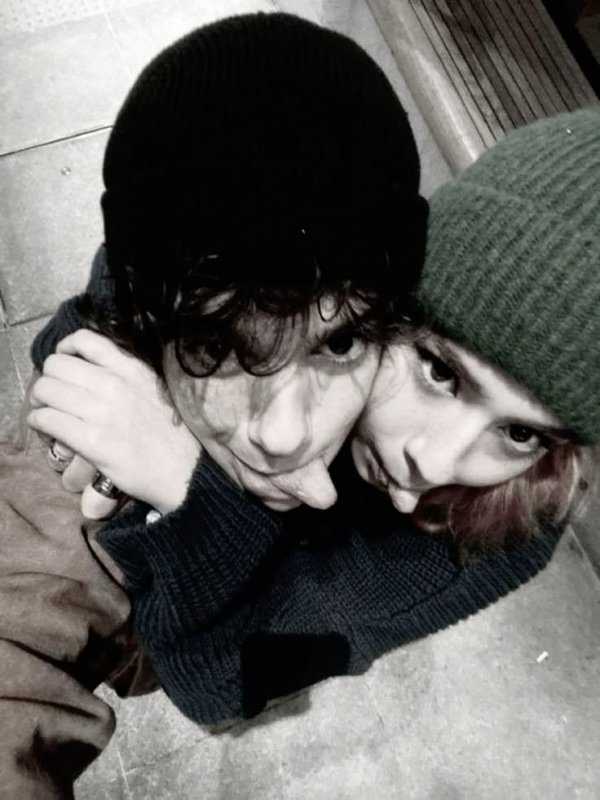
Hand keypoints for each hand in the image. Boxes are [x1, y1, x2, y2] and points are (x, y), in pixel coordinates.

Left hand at [28, 330, 200, 514]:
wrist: (185, 471)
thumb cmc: (172, 432)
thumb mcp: (154, 388)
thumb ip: (128, 373)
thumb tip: (94, 368)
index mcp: (132, 368)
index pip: (85, 340)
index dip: (65, 349)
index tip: (64, 362)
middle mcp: (115, 384)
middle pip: (56, 365)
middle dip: (49, 379)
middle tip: (51, 395)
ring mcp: (102, 412)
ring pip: (46, 390)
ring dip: (40, 401)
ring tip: (46, 412)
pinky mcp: (91, 441)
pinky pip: (47, 419)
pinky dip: (38, 421)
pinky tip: (45, 428)